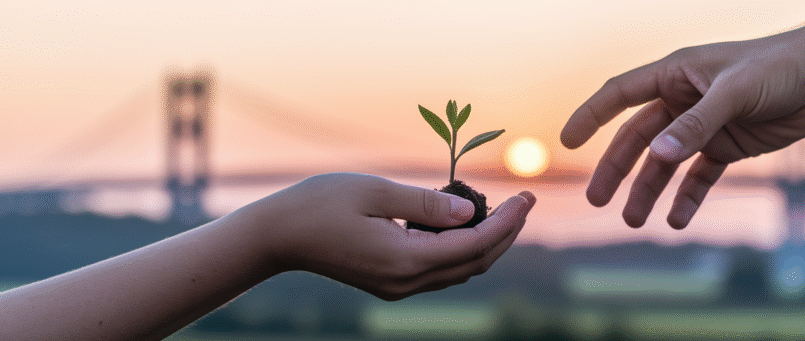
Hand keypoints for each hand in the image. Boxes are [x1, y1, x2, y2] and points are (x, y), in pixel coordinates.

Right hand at [244, 173, 535, 300]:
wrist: (277, 236)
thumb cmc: (320, 203)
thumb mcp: (375, 191)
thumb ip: (426, 202)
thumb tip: (471, 211)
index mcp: (404, 259)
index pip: (474, 244)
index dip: (507, 221)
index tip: (527, 196)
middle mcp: (406, 281)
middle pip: (474, 263)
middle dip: (506, 233)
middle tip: (525, 202)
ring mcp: (397, 287)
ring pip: (459, 270)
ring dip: (487, 242)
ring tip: (504, 210)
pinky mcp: (390, 283)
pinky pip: (440, 269)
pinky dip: (461, 248)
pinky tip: (465, 222)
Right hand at [561, 35, 804, 228]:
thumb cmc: (779, 67)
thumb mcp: (736, 92)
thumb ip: (697, 124)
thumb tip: (659, 156)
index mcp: (675, 74)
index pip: (620, 95)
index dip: (591, 116)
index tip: (567, 141)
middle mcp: (683, 100)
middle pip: (637, 138)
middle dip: (616, 170)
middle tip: (598, 201)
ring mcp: (704, 125)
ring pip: (665, 163)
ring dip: (648, 190)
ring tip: (634, 220)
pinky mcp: (727, 145)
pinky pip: (699, 176)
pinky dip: (687, 197)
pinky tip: (677, 220)